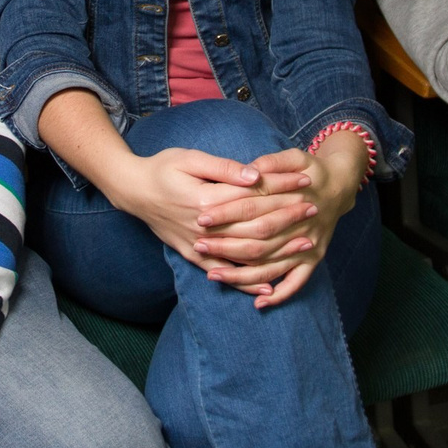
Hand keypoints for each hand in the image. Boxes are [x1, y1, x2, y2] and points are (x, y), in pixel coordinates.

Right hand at [113, 147, 315, 277]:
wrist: (132, 190)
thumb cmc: (162, 168)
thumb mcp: (190, 158)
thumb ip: (224, 169)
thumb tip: (256, 175)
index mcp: (205, 201)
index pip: (253, 197)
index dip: (281, 188)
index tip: (307, 182)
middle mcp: (204, 229)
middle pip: (254, 227)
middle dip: (288, 219)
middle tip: (315, 210)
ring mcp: (197, 246)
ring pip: (243, 255)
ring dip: (276, 251)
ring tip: (306, 245)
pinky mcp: (191, 256)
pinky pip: (222, 274)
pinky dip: (244, 283)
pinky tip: (267, 288)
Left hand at [196, 139, 363, 306]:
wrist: (341, 187)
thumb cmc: (311, 171)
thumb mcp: (296, 157)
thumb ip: (273, 161)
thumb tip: (250, 171)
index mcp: (294, 198)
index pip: (254, 208)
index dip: (227, 213)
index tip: (202, 218)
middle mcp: (302, 226)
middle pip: (259, 241)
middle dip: (226, 246)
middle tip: (198, 246)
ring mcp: (309, 246)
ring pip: (271, 267)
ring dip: (242, 275)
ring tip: (213, 275)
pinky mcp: (314, 259)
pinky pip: (297, 282)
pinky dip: (279, 295)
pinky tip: (258, 303)